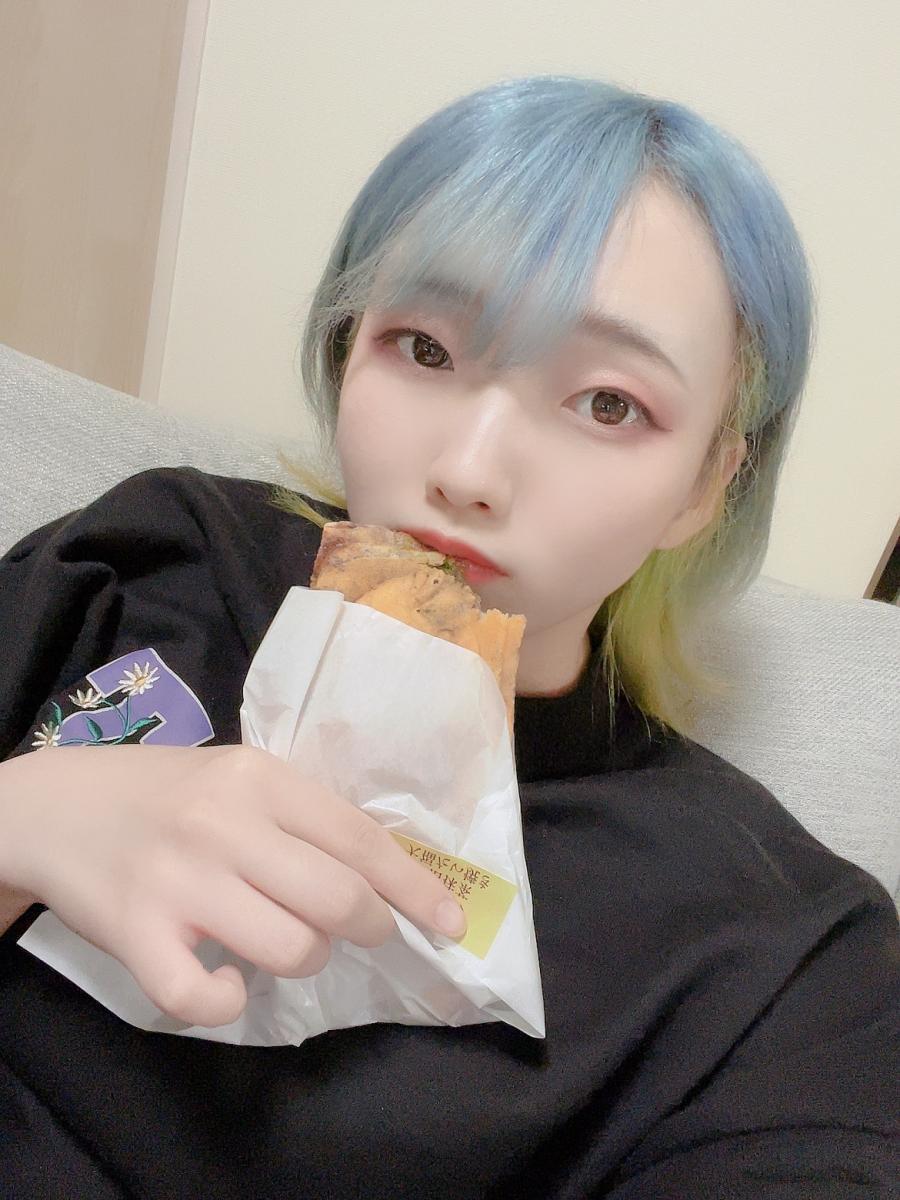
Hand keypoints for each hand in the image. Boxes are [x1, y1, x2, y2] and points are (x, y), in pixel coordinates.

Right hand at [1, 745, 465, 1026]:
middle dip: (367, 928)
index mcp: (260, 777)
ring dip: (303, 959)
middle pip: (337, 900)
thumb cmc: (167, 793)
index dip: (414, 887)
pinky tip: (221, 977)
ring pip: (290, 950)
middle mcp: (224, 824)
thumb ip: (301, 817)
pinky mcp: (135, 932)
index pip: (359, 838)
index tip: (452, 925)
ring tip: (276, 939)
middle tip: (359, 930)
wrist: (58, 805)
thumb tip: (382, 876)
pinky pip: (205, 997)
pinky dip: (226, 1000)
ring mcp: (179, 880)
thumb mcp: (238, 777)